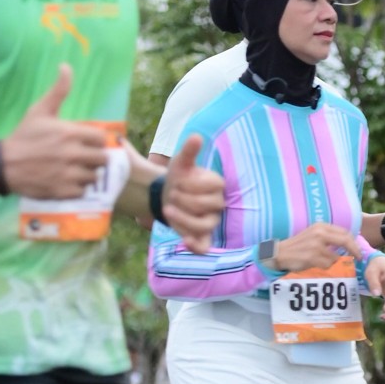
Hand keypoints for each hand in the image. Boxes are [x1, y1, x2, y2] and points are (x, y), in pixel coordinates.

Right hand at [2, 65, 109, 197]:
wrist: (3, 165)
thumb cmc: (24, 136)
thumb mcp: (40, 111)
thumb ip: (58, 90)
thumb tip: (66, 66)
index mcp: (70, 133)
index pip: (100, 139)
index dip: (95, 141)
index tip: (85, 143)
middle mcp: (72, 154)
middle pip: (101, 159)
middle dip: (93, 158)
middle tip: (82, 158)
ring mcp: (68, 174)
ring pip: (94, 176)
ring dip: (87, 174)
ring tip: (75, 170)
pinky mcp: (62, 191)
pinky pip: (83, 191)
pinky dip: (78, 188)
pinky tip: (67, 181)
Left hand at [159, 135, 224, 254]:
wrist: (167, 195)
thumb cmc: (179, 177)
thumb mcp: (181, 163)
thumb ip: (188, 151)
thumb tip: (196, 137)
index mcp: (216, 184)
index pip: (215, 185)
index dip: (195, 184)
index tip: (178, 180)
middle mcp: (217, 204)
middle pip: (209, 205)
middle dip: (186, 200)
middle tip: (171, 193)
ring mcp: (210, 221)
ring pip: (205, 226)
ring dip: (185, 220)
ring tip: (167, 210)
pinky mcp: (201, 236)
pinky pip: (205, 246)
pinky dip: (196, 246)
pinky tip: (184, 240)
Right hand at [273, 223, 362, 270]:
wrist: (280, 252)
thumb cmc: (299, 246)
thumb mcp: (314, 234)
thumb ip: (329, 237)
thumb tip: (349, 244)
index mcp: (321, 226)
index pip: (344, 232)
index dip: (354, 242)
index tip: (358, 249)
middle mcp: (320, 233)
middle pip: (345, 241)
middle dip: (355, 250)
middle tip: (358, 258)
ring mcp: (316, 245)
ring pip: (336, 256)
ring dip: (335, 262)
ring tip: (329, 263)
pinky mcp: (312, 257)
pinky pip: (328, 264)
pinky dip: (326, 267)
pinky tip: (318, 265)